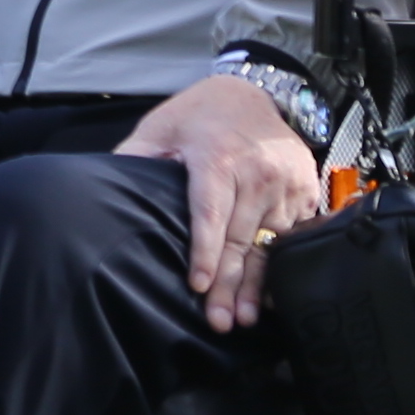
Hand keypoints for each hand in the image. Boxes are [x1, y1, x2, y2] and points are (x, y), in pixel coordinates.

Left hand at [121, 71, 331, 330]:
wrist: (258, 92)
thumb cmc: (200, 115)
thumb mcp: (161, 126)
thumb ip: (136, 157)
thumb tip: (108, 186)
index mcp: (217, 158)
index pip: (209, 213)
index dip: (204, 251)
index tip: (197, 284)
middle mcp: (256, 175)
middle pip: (240, 239)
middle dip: (229, 284)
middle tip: (219, 321)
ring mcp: (286, 186)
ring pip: (270, 245)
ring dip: (258, 285)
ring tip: (246, 318)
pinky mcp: (306, 194)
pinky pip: (295, 238)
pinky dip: (284, 268)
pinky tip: (275, 295)